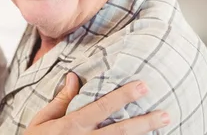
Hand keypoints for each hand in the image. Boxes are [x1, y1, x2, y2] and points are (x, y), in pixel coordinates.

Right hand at [24, 73, 169, 133]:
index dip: (123, 96)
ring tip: (163, 129)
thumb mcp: (41, 120)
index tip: (142, 86)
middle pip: (120, 131)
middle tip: (165, 114)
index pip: (102, 108)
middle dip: (144, 122)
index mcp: (71, 126)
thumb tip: (74, 77)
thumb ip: (60, 100)